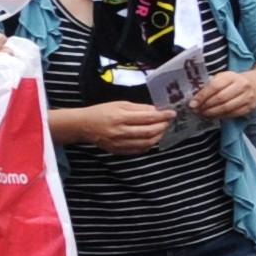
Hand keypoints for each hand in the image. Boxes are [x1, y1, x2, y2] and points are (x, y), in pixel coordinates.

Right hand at [53, 101, 173, 154]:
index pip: (148, 118)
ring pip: (147, 143)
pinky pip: (139, 150)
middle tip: (168, 121)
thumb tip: (156, 111)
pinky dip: (149, 145)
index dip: (162, 116)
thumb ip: (139, 108)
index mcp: (121, 118)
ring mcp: (120, 144)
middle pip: (149, 132)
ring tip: (162, 130)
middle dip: (163, 126)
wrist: (83, 126)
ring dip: (158, 136)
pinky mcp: (119, 151)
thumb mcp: (120, 104)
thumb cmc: (102, 112)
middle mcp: (121, 132)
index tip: (172, 113)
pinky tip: (152, 138)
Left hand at [190, 70, 255, 120]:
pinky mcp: (250, 107)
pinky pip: (233, 114)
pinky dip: (221, 116)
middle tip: (195, 110)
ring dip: (212, 113)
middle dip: (206, 106)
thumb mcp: (221, 78)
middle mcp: (242, 85)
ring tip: (202, 114)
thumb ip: (209, 86)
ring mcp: (247, 97)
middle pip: (221, 98)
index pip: (215, 86)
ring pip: (227, 108)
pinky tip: (213, 116)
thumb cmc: (232, 82)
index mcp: (231, 76)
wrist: (254, 85)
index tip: (192, 103)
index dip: (202, 95)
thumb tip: (194, 99)